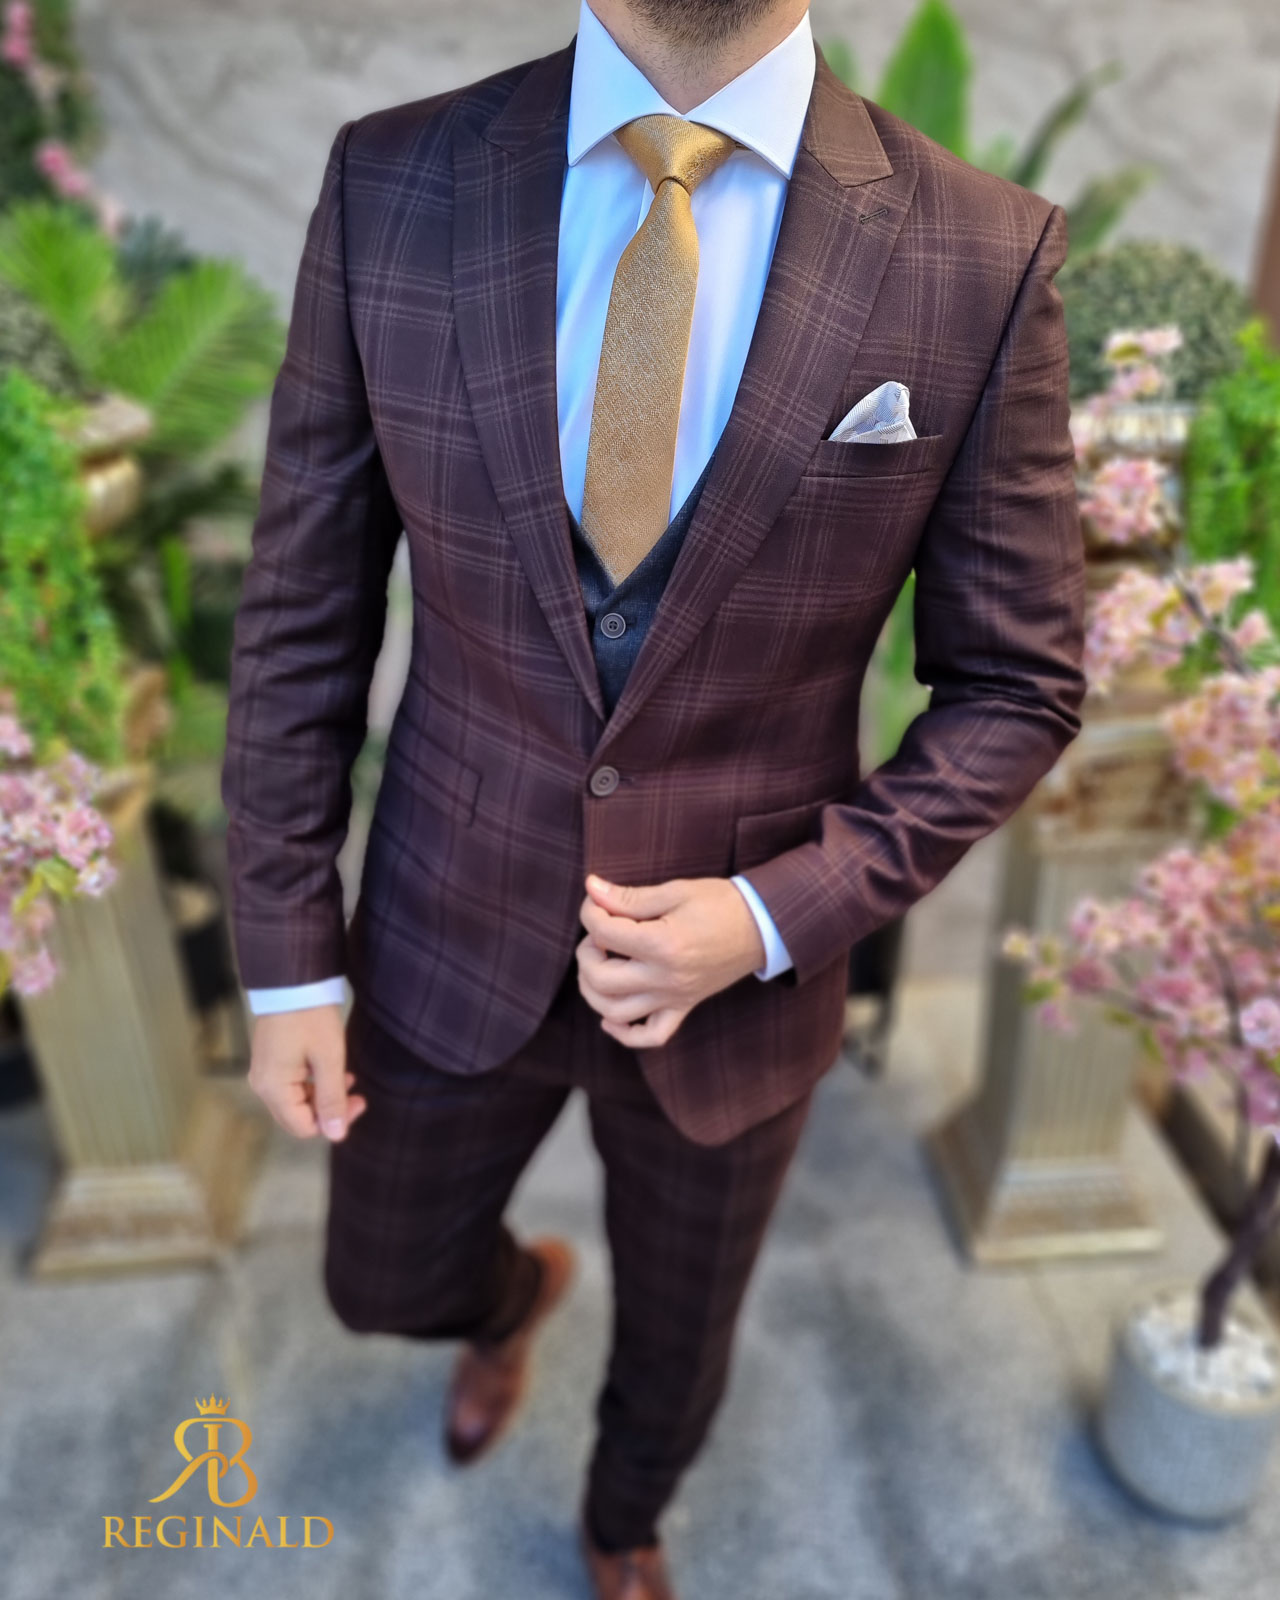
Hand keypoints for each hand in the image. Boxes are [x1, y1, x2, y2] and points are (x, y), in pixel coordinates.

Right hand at [247, 1004, 366, 1140]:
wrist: (292, 981)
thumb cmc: (311, 1016)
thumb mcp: (329, 1059)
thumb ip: (332, 1099)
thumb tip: (336, 1135)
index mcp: (273, 1089)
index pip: (304, 1127)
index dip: (334, 1122)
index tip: (359, 1102)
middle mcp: (262, 1085)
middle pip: (298, 1117)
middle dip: (330, 1110)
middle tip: (358, 1094)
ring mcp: (263, 1073)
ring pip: (297, 1101)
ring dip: (324, 1096)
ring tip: (348, 1078)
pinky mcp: (269, 1061)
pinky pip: (291, 1085)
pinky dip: (313, 1083)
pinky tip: (332, 1070)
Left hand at [575, 872, 767, 1047]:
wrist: (762, 926)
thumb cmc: (720, 904)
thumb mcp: (675, 891)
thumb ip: (629, 897)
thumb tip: (591, 888)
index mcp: (663, 944)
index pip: (604, 933)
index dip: (590, 912)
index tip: (596, 900)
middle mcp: (666, 978)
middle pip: (601, 978)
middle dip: (586, 952)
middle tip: (598, 933)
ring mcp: (675, 997)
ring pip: (615, 1012)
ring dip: (593, 990)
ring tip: (599, 964)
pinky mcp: (684, 1007)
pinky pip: (651, 1036)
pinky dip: (624, 1032)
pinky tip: (610, 1016)